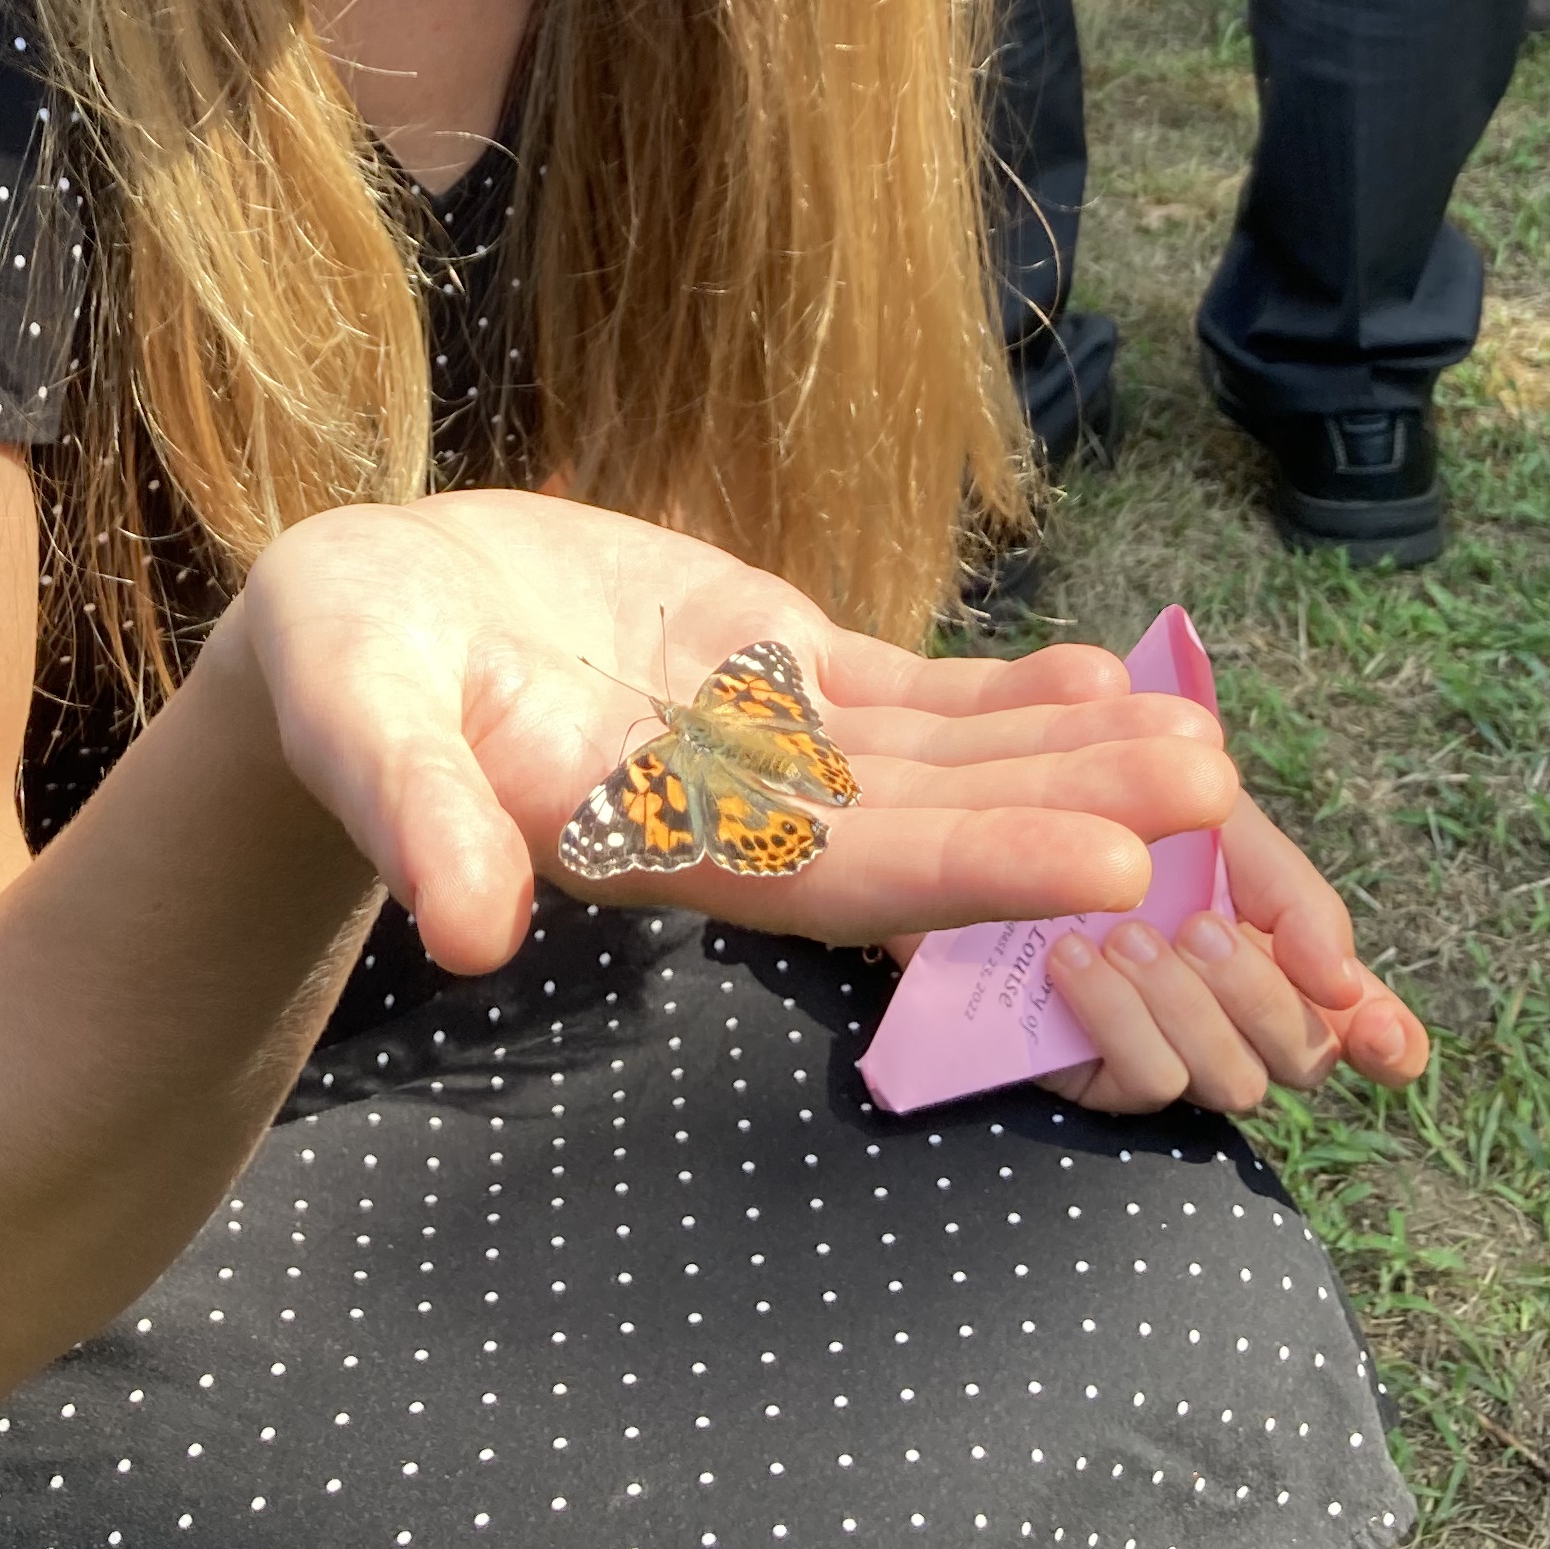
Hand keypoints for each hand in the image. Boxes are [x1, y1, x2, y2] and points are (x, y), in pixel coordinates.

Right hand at [233, 486, 1244, 977]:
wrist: (350, 624)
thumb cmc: (337, 671)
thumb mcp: (355, 722)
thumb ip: (416, 813)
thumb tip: (468, 924)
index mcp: (649, 839)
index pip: (829, 873)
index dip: (964, 866)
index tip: (1103, 867)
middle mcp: (731, 811)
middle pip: (920, 824)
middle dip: (1063, 809)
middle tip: (1211, 795)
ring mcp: (760, 742)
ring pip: (936, 758)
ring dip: (1063, 755)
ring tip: (1203, 744)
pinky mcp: (764, 670)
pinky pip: (902, 693)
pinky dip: (1000, 693)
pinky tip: (1102, 675)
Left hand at [1036, 793, 1427, 1117]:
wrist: (1017, 814)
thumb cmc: (1130, 816)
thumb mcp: (1224, 825)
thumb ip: (1293, 894)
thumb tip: (1341, 984)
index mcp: (1285, 957)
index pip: (1369, 1029)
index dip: (1392, 1045)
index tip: (1381, 1035)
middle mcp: (1243, 1021)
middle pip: (1307, 1058)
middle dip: (1260, 995)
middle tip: (1199, 927)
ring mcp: (1181, 1055)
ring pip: (1234, 1081)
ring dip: (1187, 1007)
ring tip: (1128, 936)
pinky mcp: (1108, 1079)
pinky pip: (1150, 1083)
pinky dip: (1119, 1018)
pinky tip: (1076, 958)